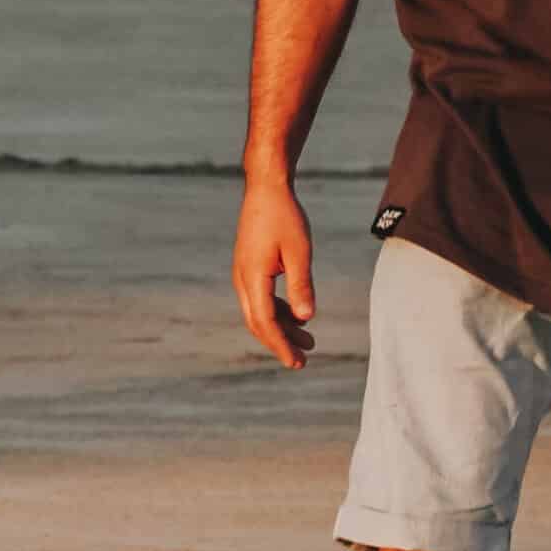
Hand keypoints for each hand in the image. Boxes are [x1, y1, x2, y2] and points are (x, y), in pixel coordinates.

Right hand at [232, 179, 316, 368]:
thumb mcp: (299, 251)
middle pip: (259, 322)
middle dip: (280, 343)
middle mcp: (242, 279)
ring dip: (282, 328)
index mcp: (252, 277)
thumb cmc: (285, 216)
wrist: (266, 189)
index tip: (296, 362)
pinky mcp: (249, 267)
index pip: (265, 322)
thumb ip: (301, 285)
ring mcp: (244, 273)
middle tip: (303, 359)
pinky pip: (261, 298)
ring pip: (259, 311)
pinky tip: (297, 316)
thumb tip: (306, 317)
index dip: (281, 344)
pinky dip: (278, 311)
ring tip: (308, 341)